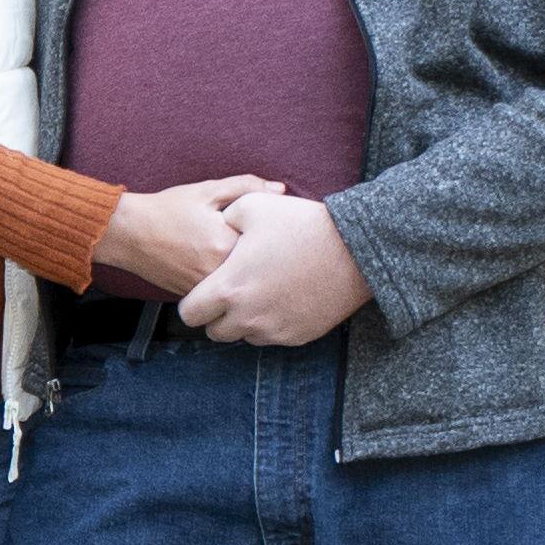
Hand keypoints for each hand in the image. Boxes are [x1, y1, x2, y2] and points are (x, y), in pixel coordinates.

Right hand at [92, 177, 271, 301]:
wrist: (125, 233)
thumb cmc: (166, 209)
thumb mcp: (206, 190)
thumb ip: (246, 186)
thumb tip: (280, 190)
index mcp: (227, 245)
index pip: (267, 243)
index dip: (267, 233)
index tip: (264, 225)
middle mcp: (218, 273)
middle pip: (254, 266)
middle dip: (256, 253)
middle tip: (244, 236)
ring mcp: (205, 288)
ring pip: (236, 281)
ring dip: (239, 268)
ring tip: (221, 247)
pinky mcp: (193, 295)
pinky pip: (218, 290)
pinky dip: (220, 277)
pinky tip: (207, 259)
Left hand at [173, 188, 371, 346]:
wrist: (355, 250)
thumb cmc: (300, 225)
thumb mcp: (253, 206)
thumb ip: (224, 218)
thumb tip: (218, 226)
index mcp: (229, 289)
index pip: (189, 314)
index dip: (192, 301)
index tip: (204, 289)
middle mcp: (248, 318)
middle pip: (214, 332)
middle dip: (216, 315)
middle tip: (231, 292)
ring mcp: (274, 330)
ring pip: (243, 336)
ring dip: (243, 321)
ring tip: (259, 292)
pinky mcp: (298, 336)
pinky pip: (272, 338)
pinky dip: (270, 324)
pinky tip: (281, 298)